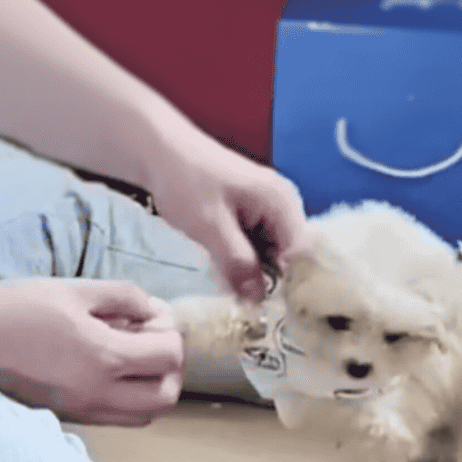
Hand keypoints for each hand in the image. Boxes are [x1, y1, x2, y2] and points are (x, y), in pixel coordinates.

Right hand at [0, 278, 183, 425]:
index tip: (153, 316)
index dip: (171, 333)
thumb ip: (126, 297)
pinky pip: (119, 418)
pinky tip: (113, 371)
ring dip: (154, 388)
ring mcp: (86, 410)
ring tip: (136, 358)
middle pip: (166, 396)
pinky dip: (131, 399)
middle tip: (154, 341)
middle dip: (171, 368)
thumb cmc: (22, 306)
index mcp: (105, 357)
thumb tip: (155, 311)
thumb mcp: (78, 289)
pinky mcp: (72, 416)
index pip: (169, 356)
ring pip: (146, 415)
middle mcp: (100, 393)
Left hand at [147, 126, 308, 303]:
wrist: (159, 152)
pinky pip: (257, 248)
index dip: (291, 283)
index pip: (302, 253)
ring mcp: (267, 211)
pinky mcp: (251, 217)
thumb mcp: (210, 226)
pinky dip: (244, 264)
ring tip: (236, 295)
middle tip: (248, 307)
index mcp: (281, 202)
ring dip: (255, 275)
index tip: (271, 309)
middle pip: (290, 256)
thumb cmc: (185, 181)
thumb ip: (237, 263)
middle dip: (272, 283)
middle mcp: (282, 206)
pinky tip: (229, 277)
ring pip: (272, 256)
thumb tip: (258, 302)